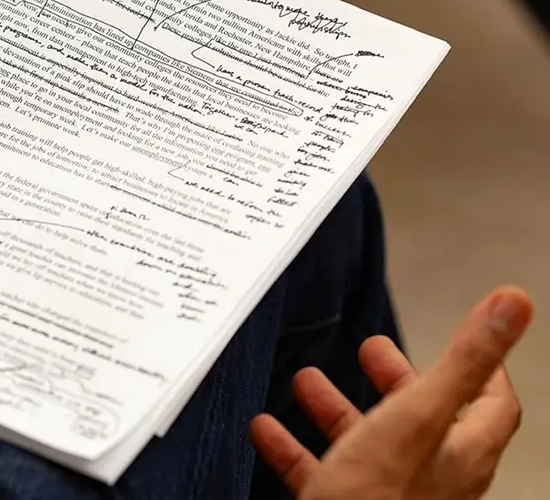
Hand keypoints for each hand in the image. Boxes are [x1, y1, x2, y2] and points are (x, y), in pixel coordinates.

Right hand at [251, 286, 531, 499]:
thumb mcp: (418, 416)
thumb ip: (462, 360)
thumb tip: (514, 303)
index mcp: (458, 451)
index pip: (490, 404)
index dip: (480, 367)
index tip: (463, 341)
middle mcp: (429, 476)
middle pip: (421, 418)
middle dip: (392, 378)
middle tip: (371, 349)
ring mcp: (385, 494)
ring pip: (363, 442)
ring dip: (334, 407)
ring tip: (308, 380)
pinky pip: (319, 471)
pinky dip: (293, 445)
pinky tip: (267, 428)